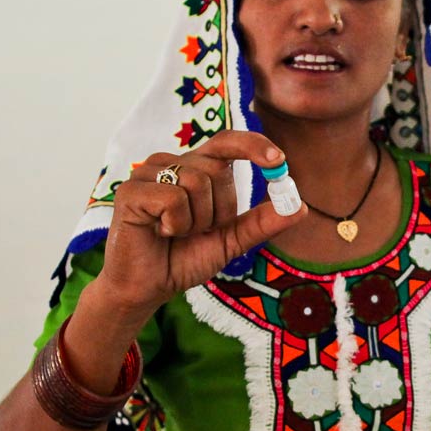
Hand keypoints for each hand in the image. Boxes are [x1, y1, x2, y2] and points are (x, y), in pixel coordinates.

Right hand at [96, 130, 305, 316]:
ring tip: (174, 233)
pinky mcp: (130, 190)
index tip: (278, 160)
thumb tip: (300, 207)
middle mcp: (171, 163)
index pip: (226, 143)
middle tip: (198, 231)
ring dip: (194, 222)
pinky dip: (174, 225)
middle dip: (217, 210)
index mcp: (194, 169)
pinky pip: (172, 199)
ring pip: (195, 184)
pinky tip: (158, 233)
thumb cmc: (183, 260)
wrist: (147, 288)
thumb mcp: (230, 241)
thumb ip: (261, 223)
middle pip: (216, 169)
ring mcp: (148, 173)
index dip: (252, 145)